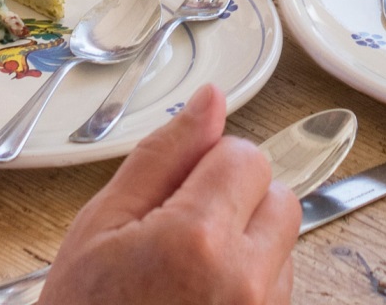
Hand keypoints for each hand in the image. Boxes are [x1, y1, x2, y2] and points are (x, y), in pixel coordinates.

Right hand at [43, 85, 299, 304]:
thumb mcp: (102, 226)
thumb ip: (163, 155)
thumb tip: (210, 101)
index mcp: (197, 237)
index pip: (245, 156)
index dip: (206, 166)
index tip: (173, 196)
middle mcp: (244, 279)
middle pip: (279, 196)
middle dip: (236, 201)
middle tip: (180, 232)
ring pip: (284, 242)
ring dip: (248, 243)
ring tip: (187, 274)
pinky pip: (279, 287)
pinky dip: (250, 283)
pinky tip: (201, 298)